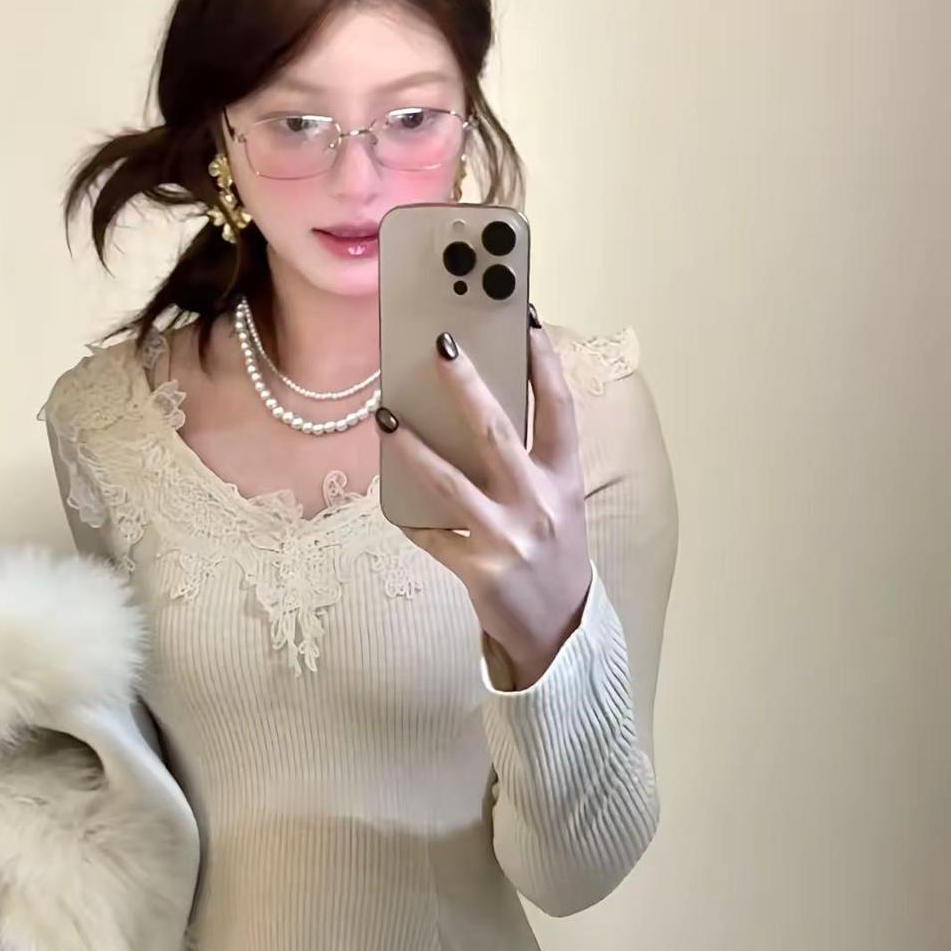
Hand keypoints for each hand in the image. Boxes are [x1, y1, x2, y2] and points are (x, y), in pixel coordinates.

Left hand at [380, 320, 592, 689]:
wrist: (560, 630)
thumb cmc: (553, 553)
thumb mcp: (557, 502)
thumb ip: (529, 460)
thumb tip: (477, 407)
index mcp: (565, 480)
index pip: (559, 409)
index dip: (544, 363)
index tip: (527, 320)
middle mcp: (539, 503)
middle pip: (496, 432)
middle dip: (465, 384)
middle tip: (438, 345)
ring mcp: (507, 538)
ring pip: (448, 482)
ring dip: (412, 447)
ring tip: (385, 417)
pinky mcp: (477, 570)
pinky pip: (431, 534)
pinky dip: (407, 515)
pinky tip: (388, 495)